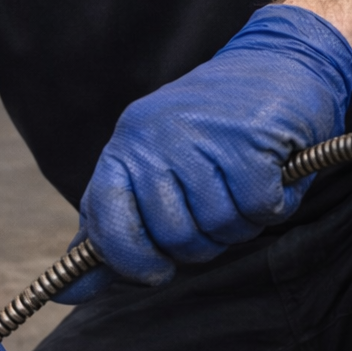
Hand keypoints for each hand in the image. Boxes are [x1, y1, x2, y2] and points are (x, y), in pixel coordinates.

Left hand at [66, 5, 351, 293]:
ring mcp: (202, 135)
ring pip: (219, 226)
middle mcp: (156, 137)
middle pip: (172, 237)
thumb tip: (68, 290)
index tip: (156, 268)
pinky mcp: (249, 137)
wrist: (283, 60)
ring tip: (247, 182)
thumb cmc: (219, 127)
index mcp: (127, 146)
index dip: (132, 261)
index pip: (106, 225)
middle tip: (219, 207)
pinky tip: (273, 171)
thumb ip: (116, 227)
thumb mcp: (157, 168)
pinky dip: (274, 204)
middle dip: (204, 241)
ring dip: (243, 220)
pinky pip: (259, 209)